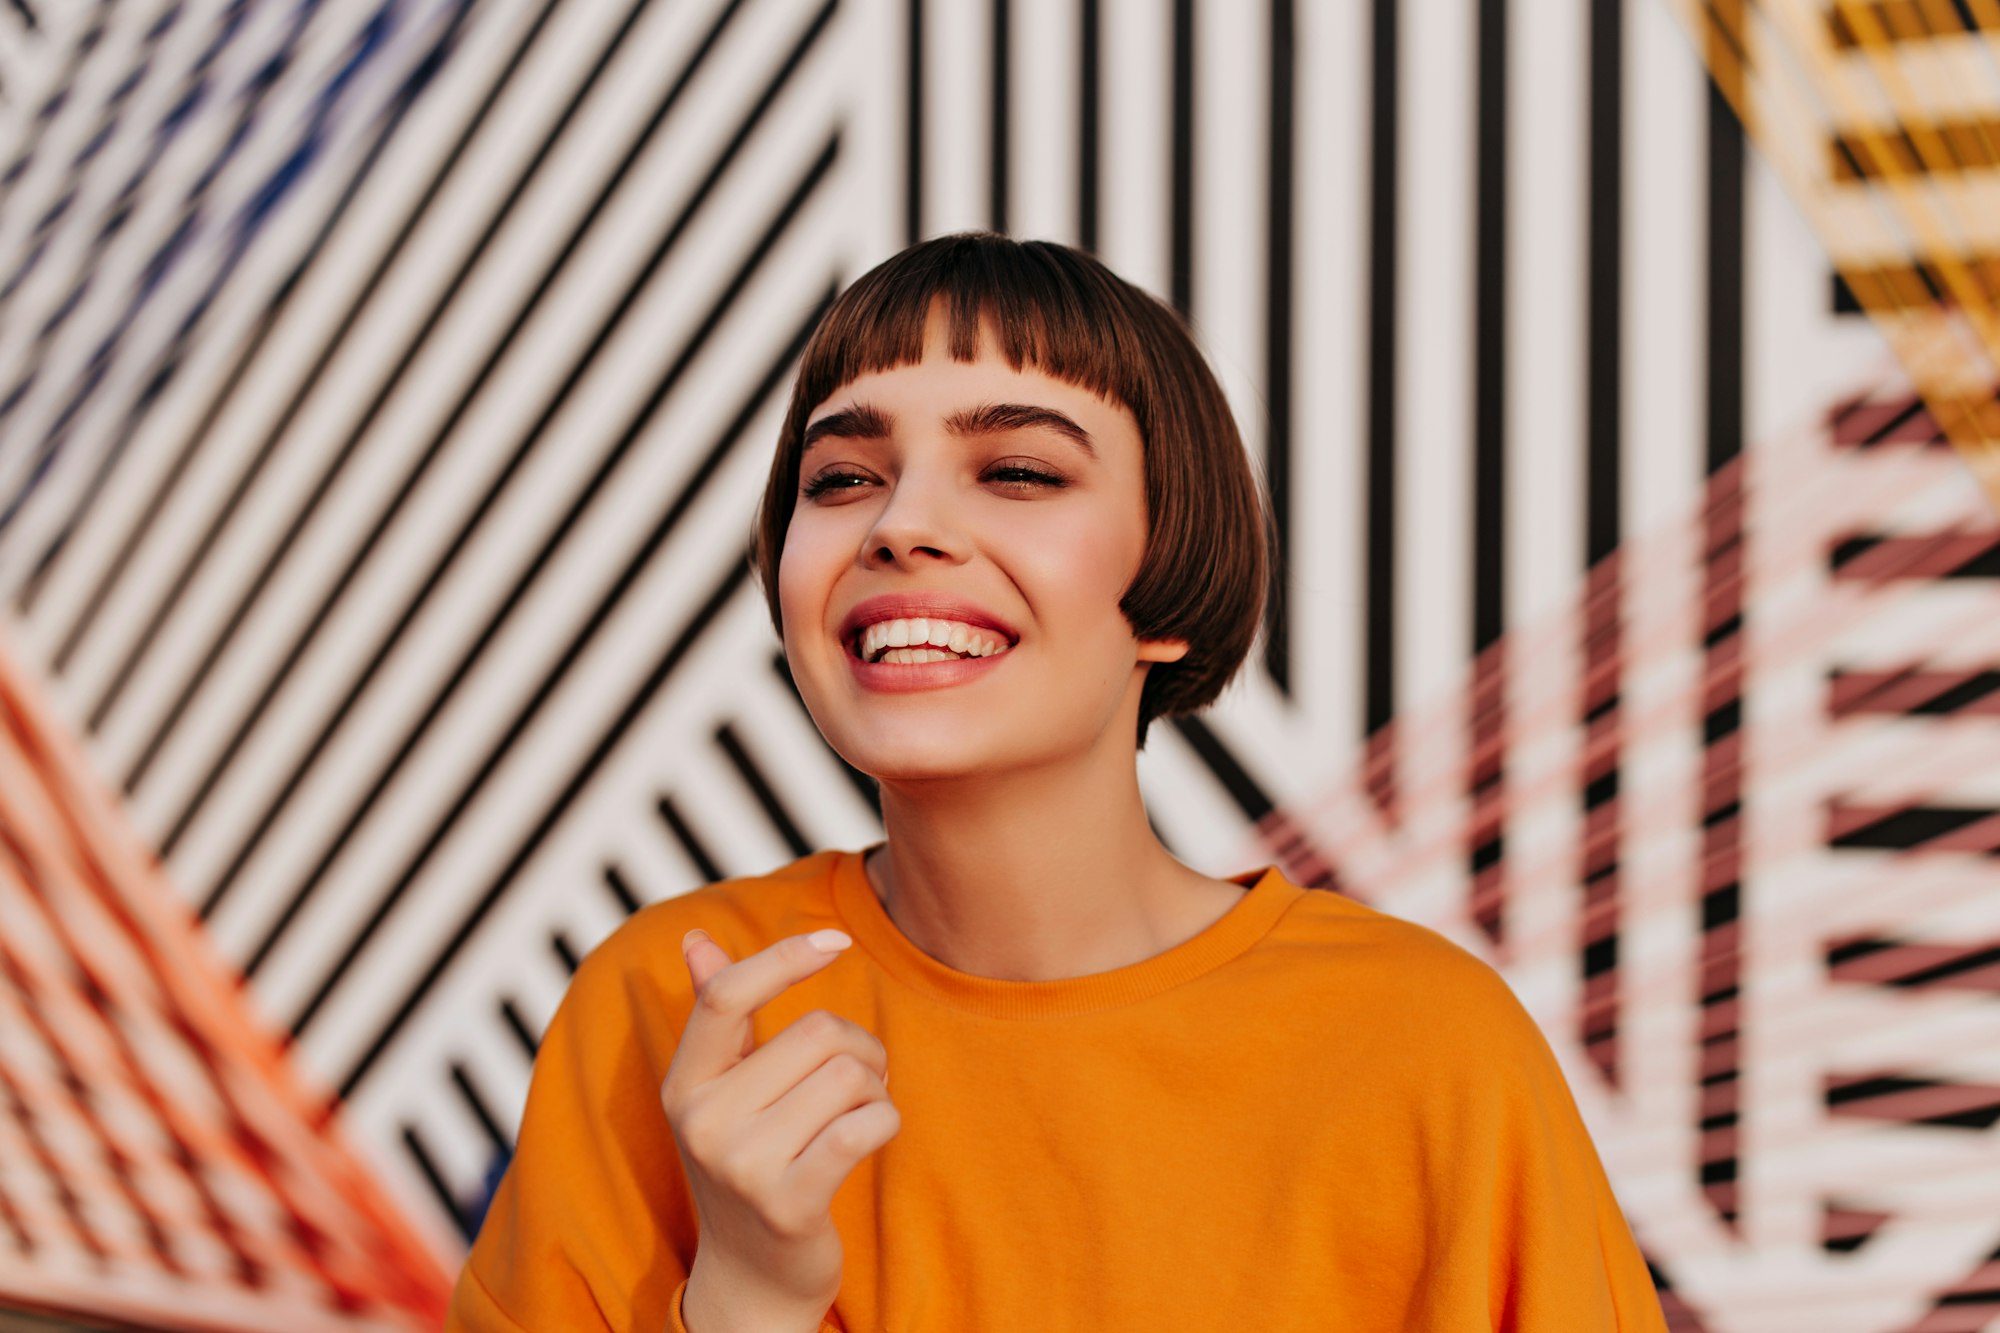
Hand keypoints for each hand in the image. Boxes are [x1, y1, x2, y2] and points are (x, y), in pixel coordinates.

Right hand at [662, 928, 897, 1331]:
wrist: (751, 1277)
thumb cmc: (749, 1162)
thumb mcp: (721, 1091)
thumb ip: (716, 1015)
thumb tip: (696, 939)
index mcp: (684, 1083)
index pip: (726, 995)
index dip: (785, 957)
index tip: (836, 941)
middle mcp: (703, 1121)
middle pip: (817, 1032)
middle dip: (859, 1047)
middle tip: (858, 1078)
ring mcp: (742, 1166)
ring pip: (849, 1076)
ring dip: (874, 1088)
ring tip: (859, 1112)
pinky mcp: (789, 1203)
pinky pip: (866, 1126)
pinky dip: (885, 1120)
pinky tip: (873, 1134)